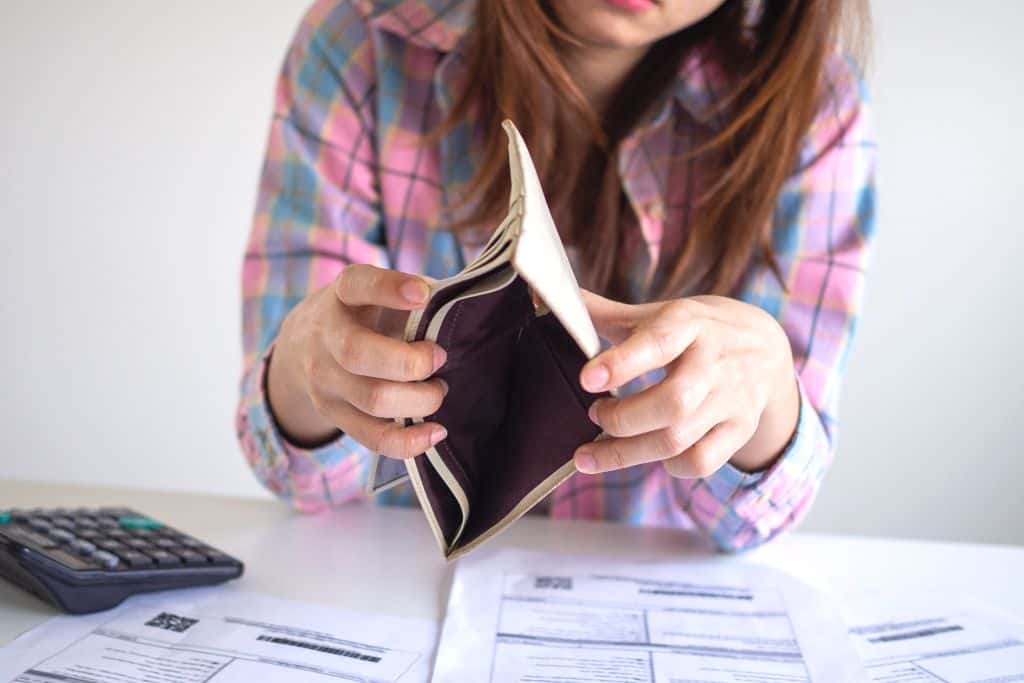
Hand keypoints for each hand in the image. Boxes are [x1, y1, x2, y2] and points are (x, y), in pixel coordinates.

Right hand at [267, 265, 447, 458]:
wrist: (302, 346)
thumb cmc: (364, 313)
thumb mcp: (380, 292)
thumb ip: (417, 293)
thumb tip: (469, 308)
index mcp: (341, 296)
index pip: (357, 285)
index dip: (388, 288)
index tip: (422, 294)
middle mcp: (325, 336)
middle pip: (358, 354)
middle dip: (410, 362)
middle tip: (439, 357)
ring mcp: (325, 380)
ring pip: (372, 399)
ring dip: (419, 399)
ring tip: (438, 389)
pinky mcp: (335, 414)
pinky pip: (371, 437)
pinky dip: (408, 441)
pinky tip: (436, 431)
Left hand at [574, 293, 799, 477]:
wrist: (767, 348)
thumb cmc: (698, 330)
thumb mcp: (660, 313)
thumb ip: (605, 313)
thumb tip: (549, 296)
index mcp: (689, 324)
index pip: (658, 342)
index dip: (622, 363)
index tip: (587, 379)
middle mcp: (714, 362)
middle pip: (672, 403)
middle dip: (623, 418)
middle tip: (594, 415)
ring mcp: (731, 399)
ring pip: (680, 438)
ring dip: (628, 452)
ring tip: (592, 453)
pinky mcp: (740, 429)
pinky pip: (702, 461)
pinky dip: (669, 466)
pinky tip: (648, 455)